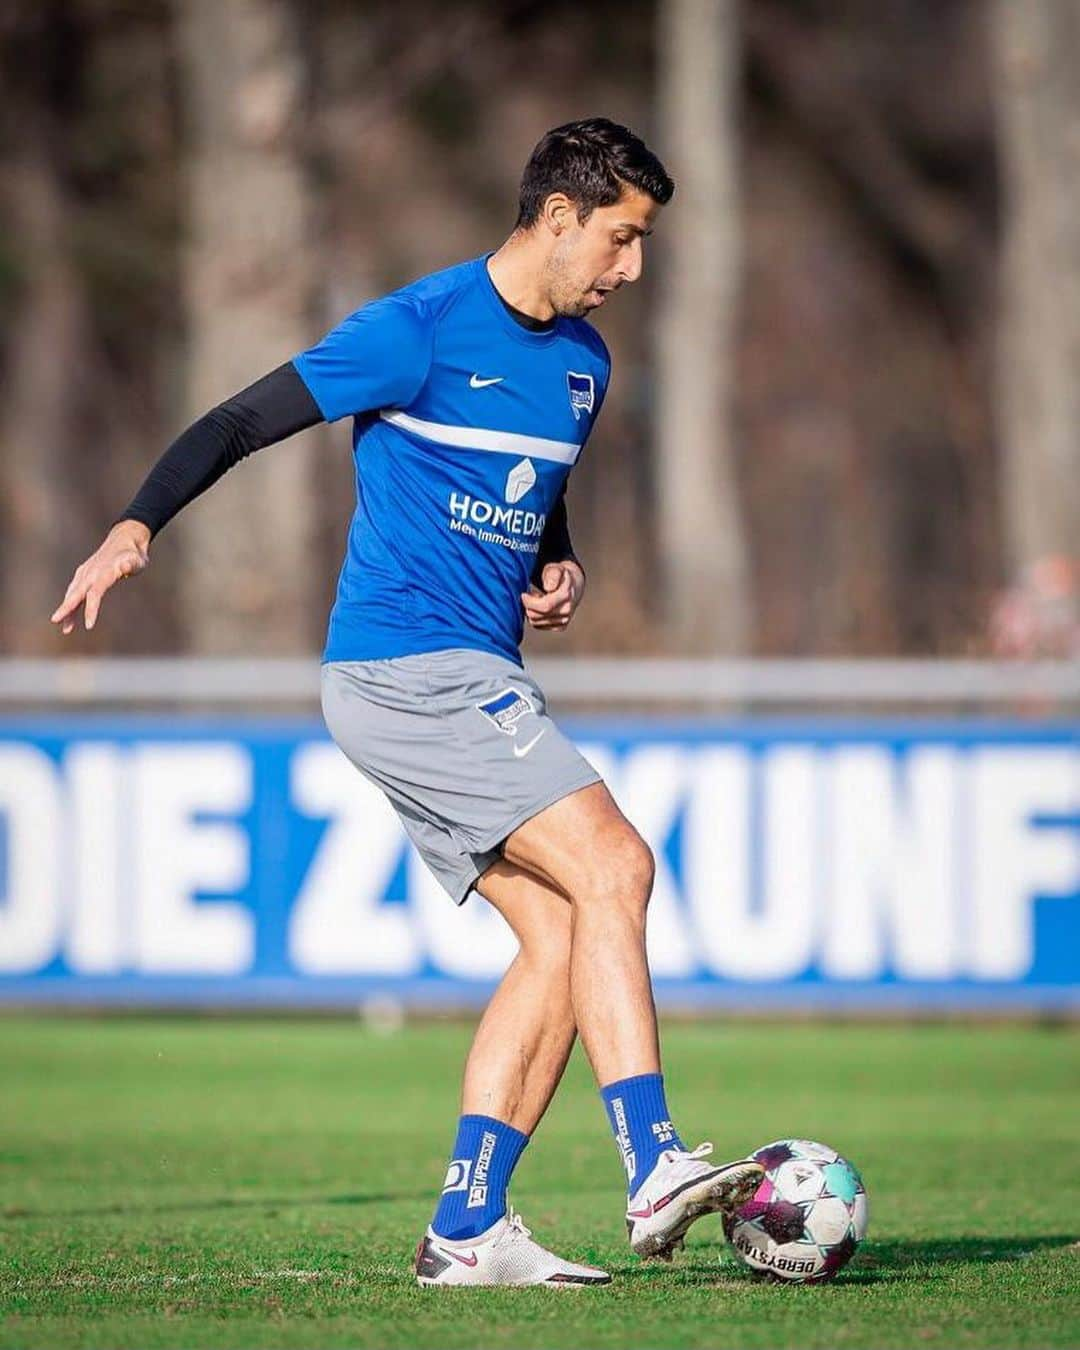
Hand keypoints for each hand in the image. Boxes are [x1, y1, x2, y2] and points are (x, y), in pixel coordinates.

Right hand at [51, 520, 150, 634]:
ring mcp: (86, 572)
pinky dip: (70, 602)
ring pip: (73, 592)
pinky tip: (68, 616)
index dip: (91, 609)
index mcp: (104, 572)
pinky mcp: (85, 573)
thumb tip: (124, 566)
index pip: (95, 593)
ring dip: (67, 609)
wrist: (125, 538)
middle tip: (56, 621)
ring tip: (65, 628)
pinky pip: (75, 590)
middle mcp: (91, 572)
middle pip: (77, 593)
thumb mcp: (138, 560)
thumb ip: (131, 564)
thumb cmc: (134, 554)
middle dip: (67, 608)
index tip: (89, 626)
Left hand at [521, 560, 584, 631]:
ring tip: (536, 599)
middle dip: (528, 606)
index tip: (524, 594)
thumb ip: (552, 574)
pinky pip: (538, 625)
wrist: (573, 586)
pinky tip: (539, 607)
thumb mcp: (556, 569)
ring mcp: (564, 620)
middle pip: (537, 616)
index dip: (529, 602)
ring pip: (535, 622)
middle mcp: (566, 610)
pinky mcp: (560, 627)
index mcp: (566, 595)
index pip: (544, 606)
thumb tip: (549, 587)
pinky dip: (535, 617)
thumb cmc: (560, 576)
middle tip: (530, 595)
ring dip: (531, 610)